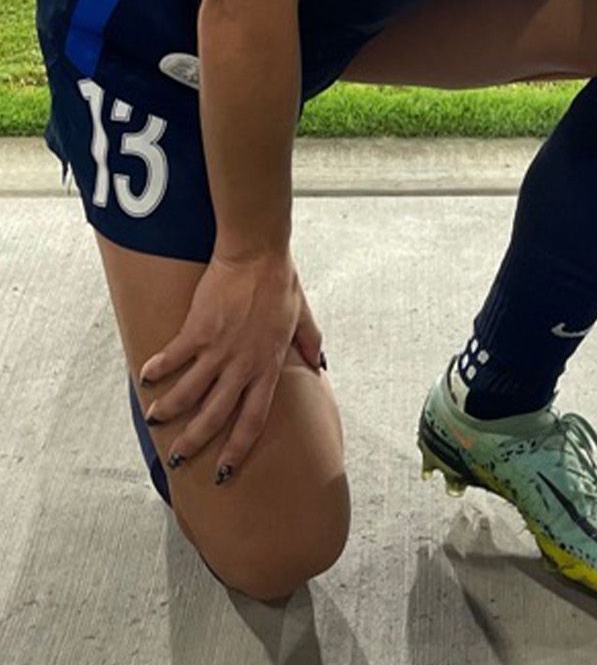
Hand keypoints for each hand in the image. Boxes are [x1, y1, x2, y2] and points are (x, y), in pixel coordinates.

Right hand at [138, 251, 323, 482]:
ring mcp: (220, 349)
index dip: (237, 450)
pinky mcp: (199, 330)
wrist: (257, 254)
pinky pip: (173, 358)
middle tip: (177, 456)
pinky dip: (158, 369)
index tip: (223, 471)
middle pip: (216, 416)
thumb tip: (320, 363)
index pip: (253, 420)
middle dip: (194, 441)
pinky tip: (146, 377)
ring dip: (169, 410)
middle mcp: (243, 365)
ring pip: (189, 393)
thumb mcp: (302, 315)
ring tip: (155, 419)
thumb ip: (310, 342)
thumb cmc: (279, 282)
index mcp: (268, 367)